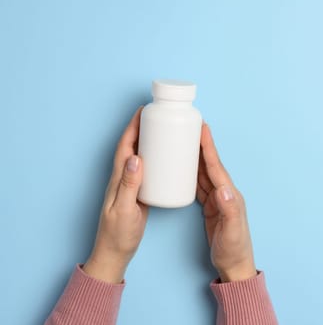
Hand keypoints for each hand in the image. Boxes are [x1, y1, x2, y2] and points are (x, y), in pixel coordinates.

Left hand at [83, 107, 147, 282]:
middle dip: (141, 128)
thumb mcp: (124, 209)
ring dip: (148, 141)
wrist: (116, 252)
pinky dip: (155, 159)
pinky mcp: (139, 192)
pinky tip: (166, 159)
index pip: (124, 146)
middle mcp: (123, 177)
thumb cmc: (117, 233)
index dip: (132, 127)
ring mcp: (131, 184)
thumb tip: (135, 157)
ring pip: (139, 156)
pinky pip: (147, 170)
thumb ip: (129, 184)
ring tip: (163, 131)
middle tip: (157, 117)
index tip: (142, 111)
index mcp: (117, 178)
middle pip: (131, 146)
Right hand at [197, 123, 256, 282]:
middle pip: (210, 165)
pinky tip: (184, 169)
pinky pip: (199, 184)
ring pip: (204, 173)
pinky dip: (191, 174)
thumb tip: (223, 189)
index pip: (216, 167)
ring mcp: (217, 198)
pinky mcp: (211, 205)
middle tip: (192, 129)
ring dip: (195, 158)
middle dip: (201, 146)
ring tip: (184, 144)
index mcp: (229, 195)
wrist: (234, 264)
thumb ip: (229, 211)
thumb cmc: (233, 249)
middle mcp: (224, 193)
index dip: (208, 148)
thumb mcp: (232, 232)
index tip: (203, 129)